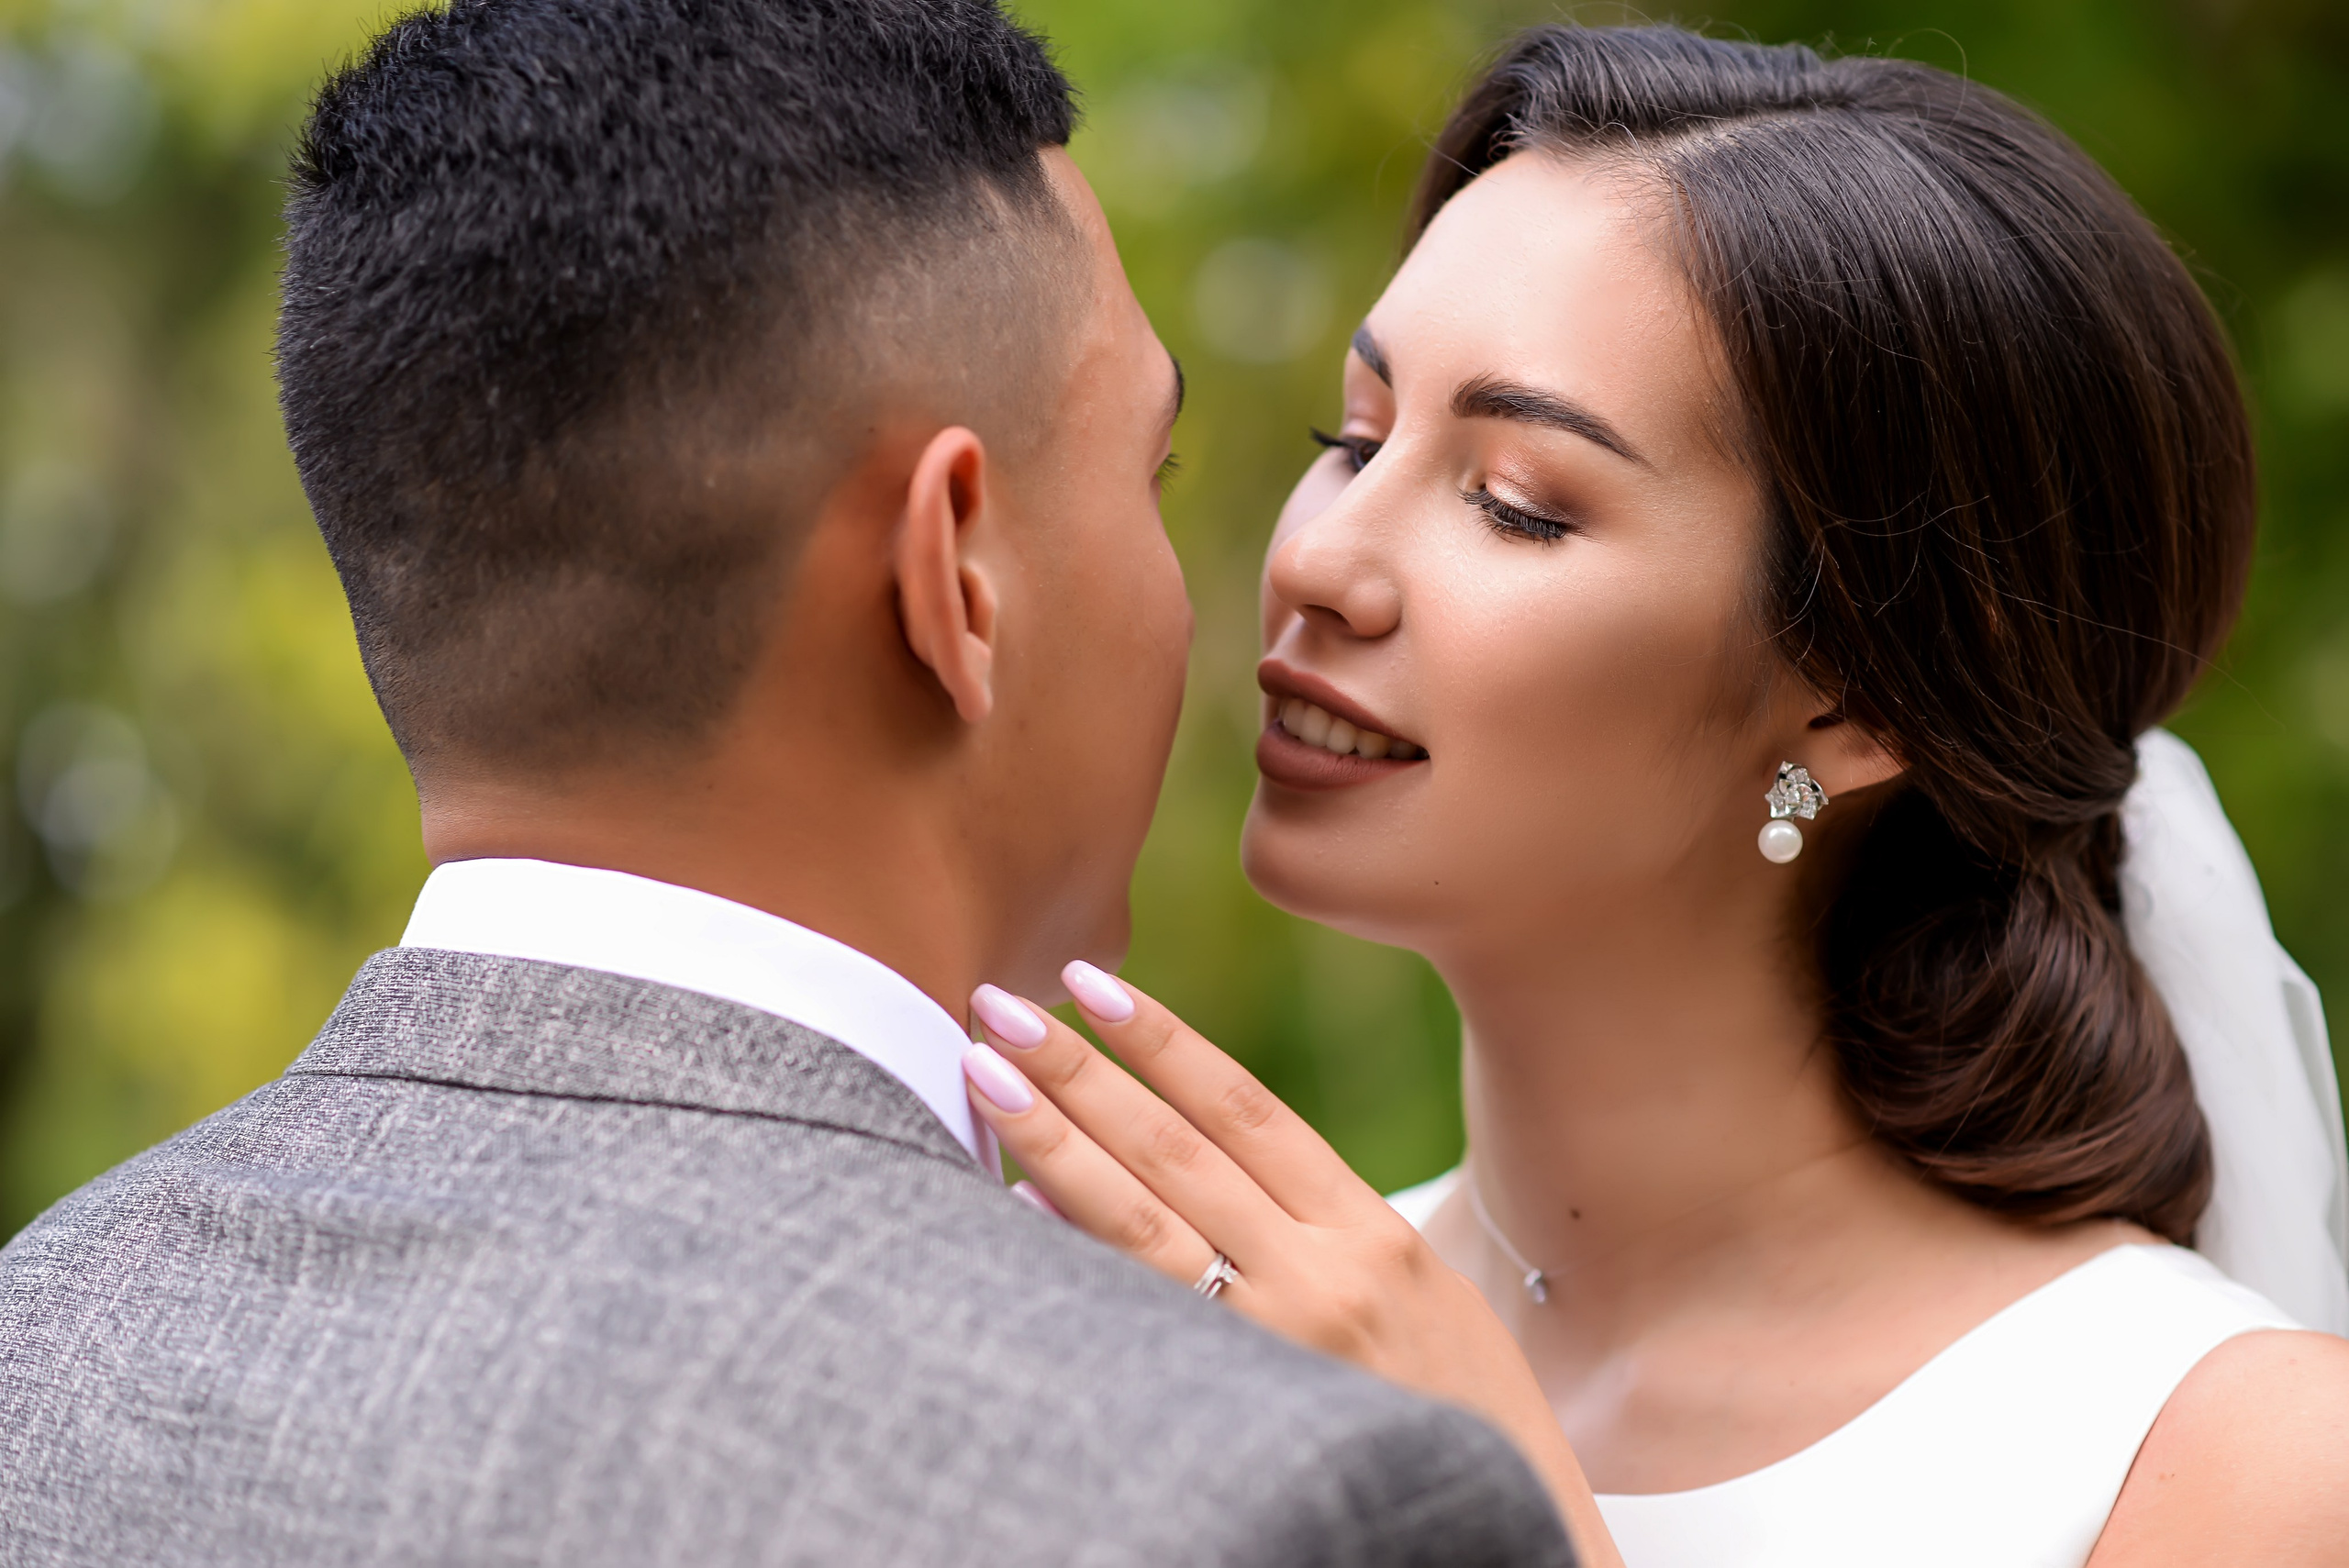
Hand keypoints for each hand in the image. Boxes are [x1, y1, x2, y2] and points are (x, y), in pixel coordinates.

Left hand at [961, 962, 1621, 1567]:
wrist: (1510, 1531)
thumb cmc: (1457, 1412)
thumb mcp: (1419, 1295)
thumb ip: (1320, 1229)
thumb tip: (1188, 1164)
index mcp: (1372, 1231)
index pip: (1246, 1108)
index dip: (1164, 1040)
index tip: (1093, 985)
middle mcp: (1326, 1272)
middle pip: (1177, 1148)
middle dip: (1081, 1070)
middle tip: (995, 1007)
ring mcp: (1281, 1341)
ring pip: (1142, 1219)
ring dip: (1053, 1140)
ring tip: (984, 1076)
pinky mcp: (1243, 1404)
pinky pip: (1139, 1314)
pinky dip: (1075, 1253)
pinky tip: (1014, 1208)